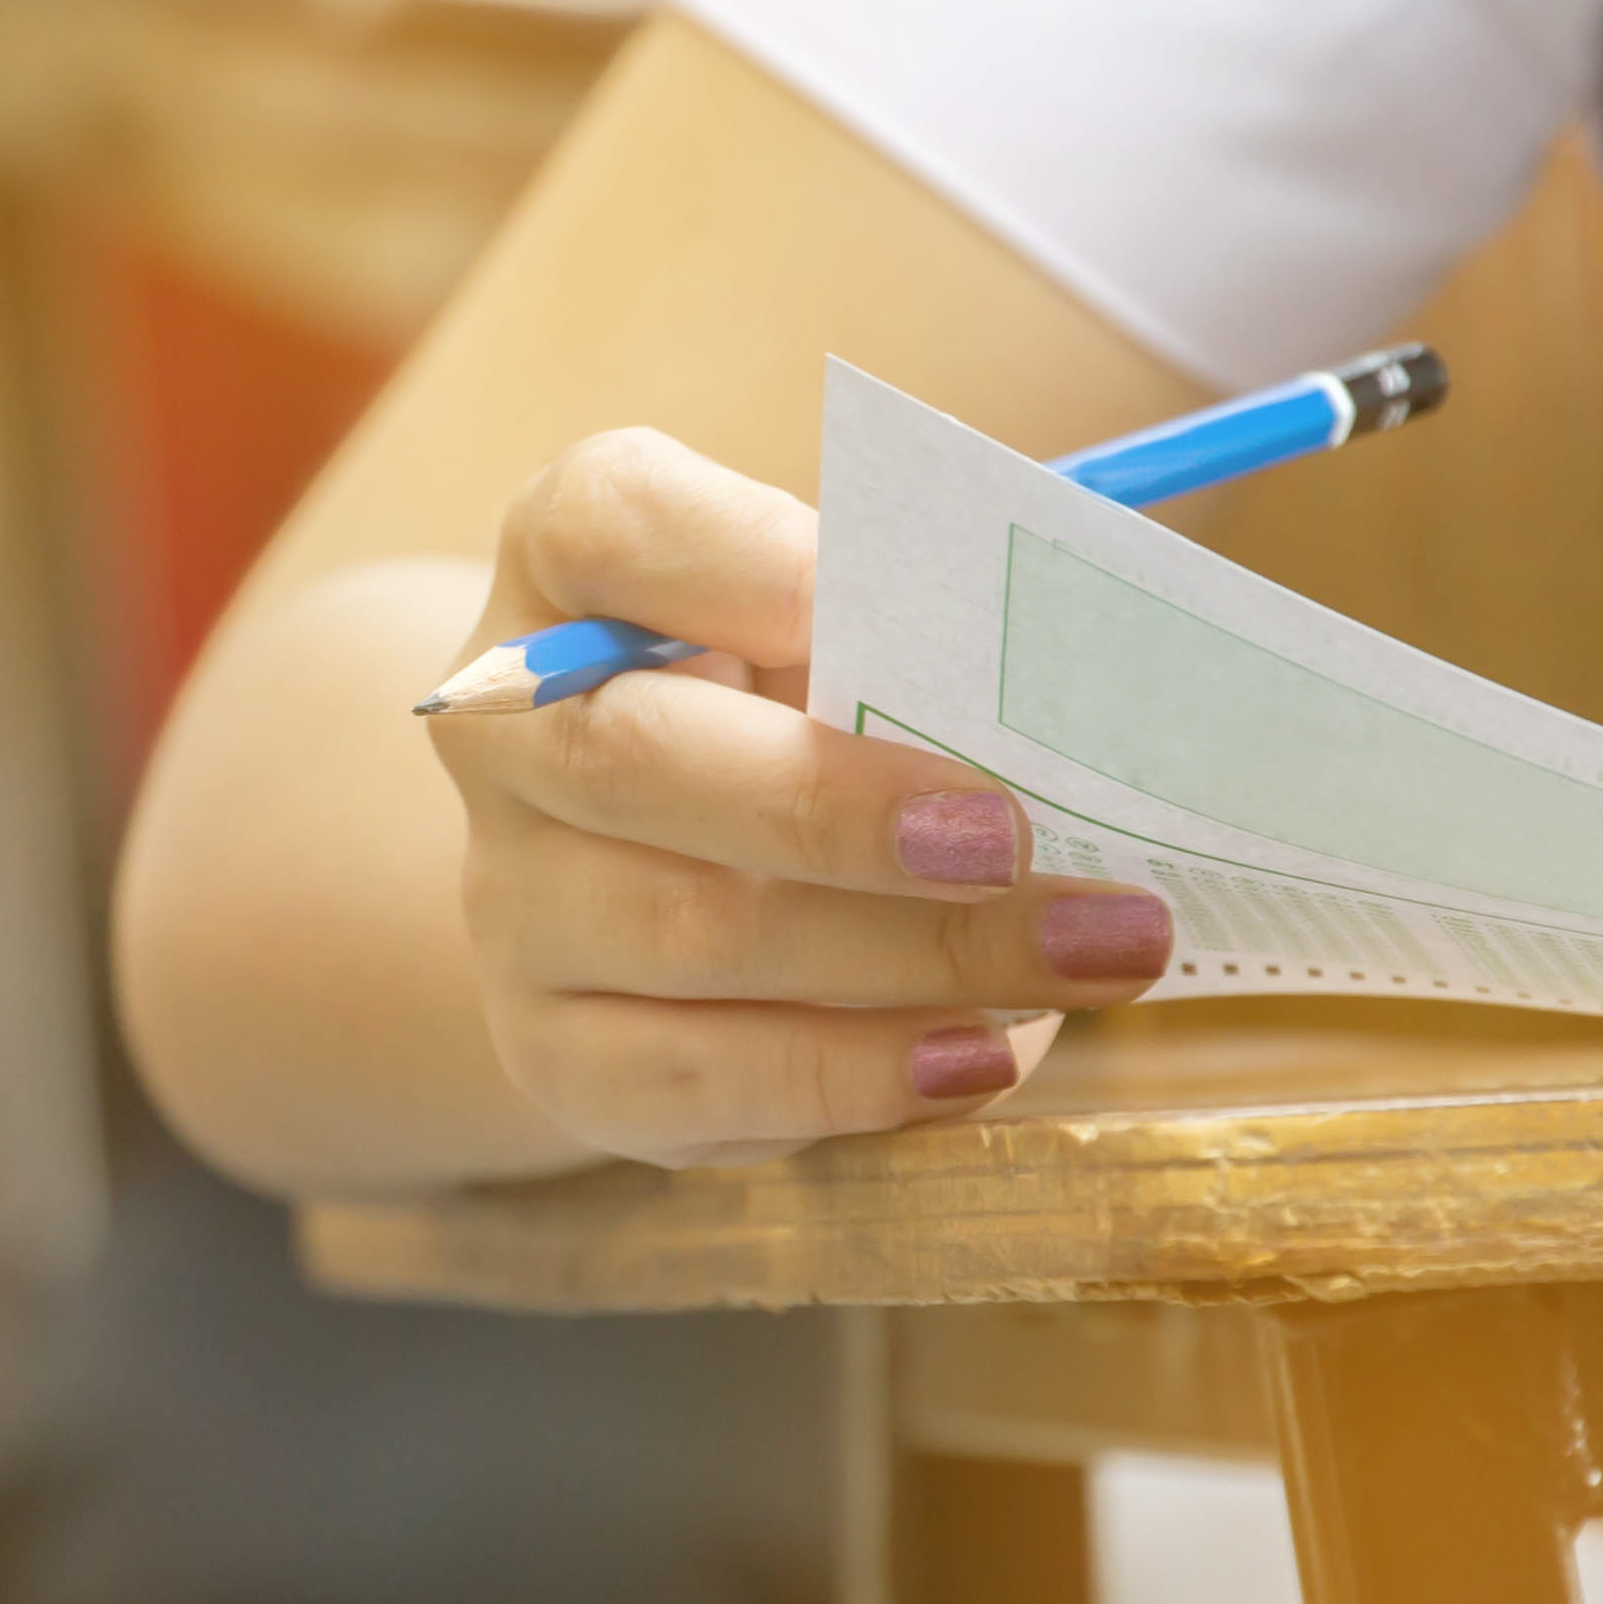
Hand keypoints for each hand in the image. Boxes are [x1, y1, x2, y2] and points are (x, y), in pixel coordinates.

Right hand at [428, 428, 1175, 1165]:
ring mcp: (517, 898)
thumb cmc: (788, 701)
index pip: (603, 521)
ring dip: (917, 957)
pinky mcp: (554, 1047)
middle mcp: (508, 729)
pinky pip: (696, 1081)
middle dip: (841, 809)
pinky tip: (980, 1058)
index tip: (875, 599)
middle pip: (635, 760)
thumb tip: (1077, 692)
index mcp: (568, 566)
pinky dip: (853, 1075)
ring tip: (1094, 956)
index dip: (736, 557)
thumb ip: (911, 622)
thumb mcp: (832, 619)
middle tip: (1016, 839)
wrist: (645, 857)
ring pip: (693, 936)